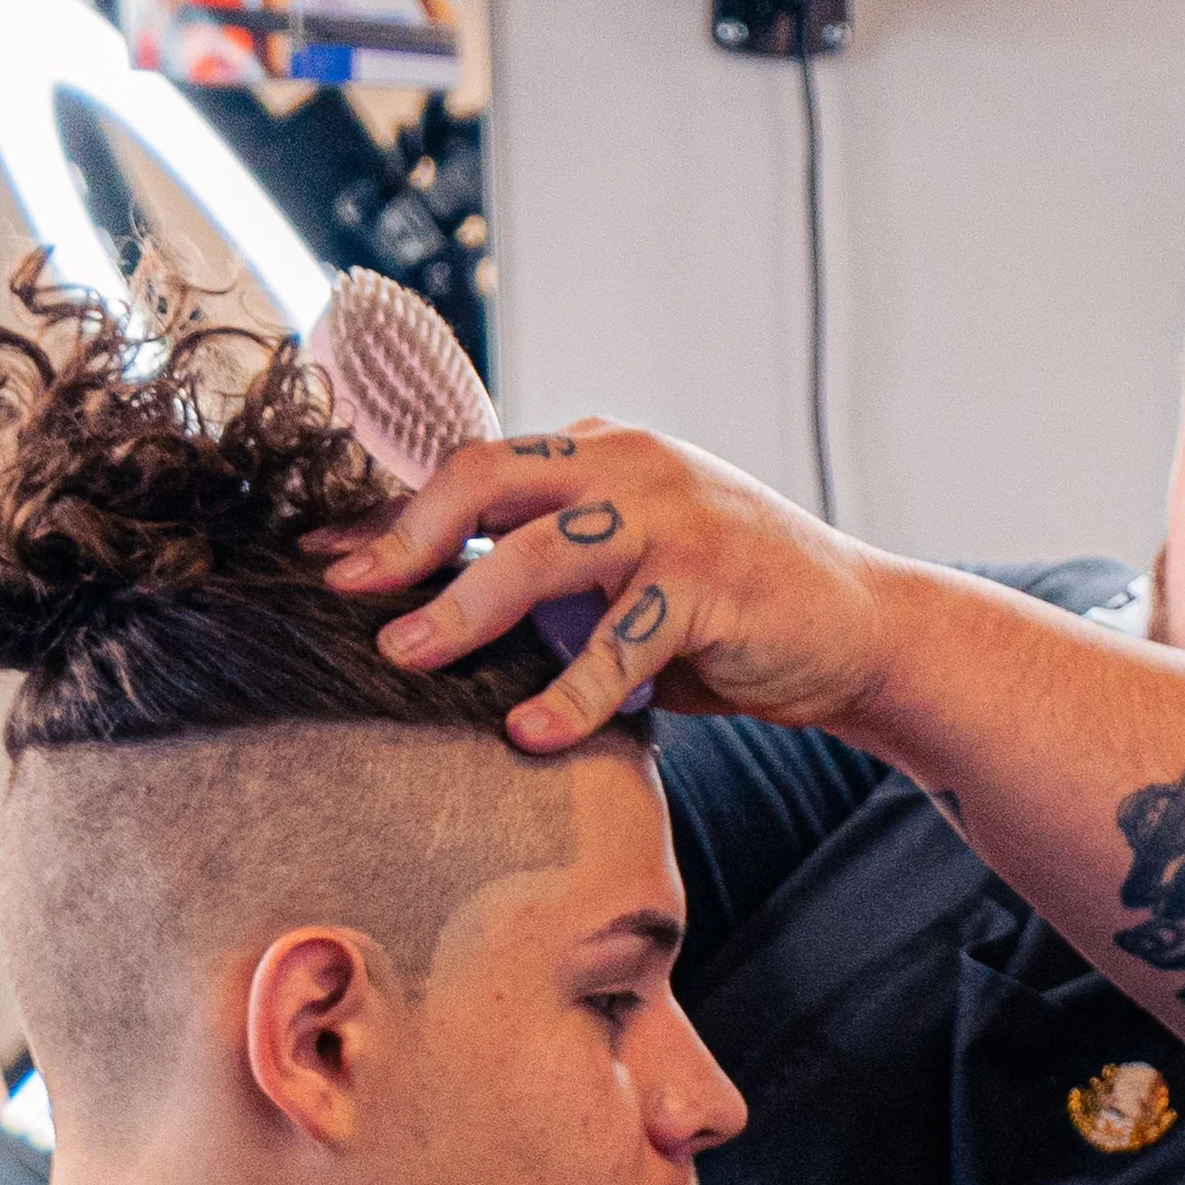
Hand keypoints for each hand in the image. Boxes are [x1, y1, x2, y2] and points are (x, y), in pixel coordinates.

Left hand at [319, 423, 893, 751]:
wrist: (860, 628)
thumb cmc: (729, 612)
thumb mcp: (627, 573)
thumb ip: (548, 572)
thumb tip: (426, 609)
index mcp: (598, 452)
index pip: (471, 470)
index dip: (391, 515)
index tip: (324, 560)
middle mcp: (630, 464)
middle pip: (486, 478)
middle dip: (407, 538)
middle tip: (350, 595)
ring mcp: (675, 516)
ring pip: (542, 551)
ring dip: (466, 607)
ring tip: (408, 656)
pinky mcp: (714, 582)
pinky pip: (622, 642)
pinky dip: (570, 692)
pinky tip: (531, 732)